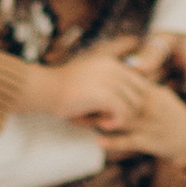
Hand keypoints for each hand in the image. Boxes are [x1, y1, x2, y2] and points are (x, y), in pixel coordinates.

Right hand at [34, 49, 181, 148]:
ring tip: (108, 122)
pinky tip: (103, 124)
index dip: (135, 96)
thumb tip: (120, 93)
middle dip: (132, 107)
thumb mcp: (86, 74)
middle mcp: (113, 67)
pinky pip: (123, 112)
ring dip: (124, 116)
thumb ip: (106, 78)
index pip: (139, 78)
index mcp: (110, 62)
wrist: (45, 88)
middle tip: (115, 117)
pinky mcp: (104, 95)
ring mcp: (109, 80)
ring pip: (134, 102)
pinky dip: (116, 122)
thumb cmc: (62, 86)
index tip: (121, 108)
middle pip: (141, 90)